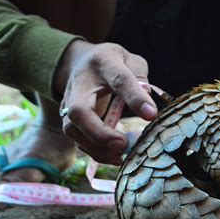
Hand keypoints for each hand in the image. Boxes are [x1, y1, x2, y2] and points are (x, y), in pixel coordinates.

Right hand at [55, 40, 157, 164]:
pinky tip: (117, 158)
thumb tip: (147, 107)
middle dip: (100, 133)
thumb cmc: (114, 63)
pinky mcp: (69, 120)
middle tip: (123, 145)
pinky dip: (97, 153)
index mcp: (103, 63)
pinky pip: (79, 141)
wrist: (82, 62)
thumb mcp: (131, 61)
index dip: (134, 97)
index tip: (151, 115)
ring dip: (98, 148)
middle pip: (79, 111)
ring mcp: (68, 104)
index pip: (119, 80)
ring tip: (123, 154)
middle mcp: (80, 84)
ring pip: (73, 131)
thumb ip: (141, 78)